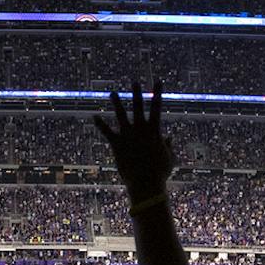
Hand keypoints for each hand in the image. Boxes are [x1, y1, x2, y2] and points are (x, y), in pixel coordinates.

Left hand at [94, 81, 174, 197]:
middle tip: (134, 82)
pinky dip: (101, 124)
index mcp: (154, 131)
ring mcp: (128, 136)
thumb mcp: (168, 158)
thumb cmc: (159, 173)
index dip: (157, 93)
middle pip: (138, 107)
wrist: (146, 183)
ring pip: (121, 115)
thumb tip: (170, 138)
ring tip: (112, 93)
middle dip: (136, 93)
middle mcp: (140, 129)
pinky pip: (107, 132)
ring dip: (117, 103)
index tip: (158, 81)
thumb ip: (168, 146)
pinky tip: (94, 117)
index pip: (157, 107)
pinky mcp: (117, 144)